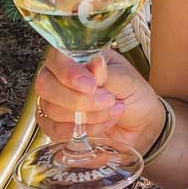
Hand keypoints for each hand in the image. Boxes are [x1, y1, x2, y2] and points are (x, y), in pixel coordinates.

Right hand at [35, 47, 164, 153]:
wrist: (141, 124)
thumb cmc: (133, 95)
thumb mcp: (127, 80)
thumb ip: (107, 73)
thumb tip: (95, 64)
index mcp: (78, 58)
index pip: (56, 58)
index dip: (68, 72)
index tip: (90, 86)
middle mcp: (60, 77)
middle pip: (46, 85)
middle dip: (78, 99)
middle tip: (108, 101)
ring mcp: (55, 102)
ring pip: (51, 109)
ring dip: (86, 115)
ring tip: (113, 110)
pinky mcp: (56, 125)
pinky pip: (55, 130)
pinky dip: (82, 130)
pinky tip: (103, 124)